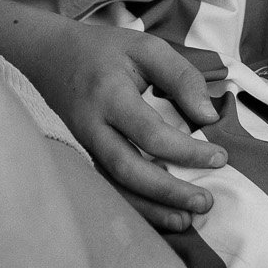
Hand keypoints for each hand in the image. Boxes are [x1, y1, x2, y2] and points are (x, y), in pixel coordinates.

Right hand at [32, 19, 227, 234]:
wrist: (47, 57)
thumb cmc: (103, 51)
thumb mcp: (145, 47)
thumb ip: (181, 76)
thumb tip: (208, 117)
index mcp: (109, 94)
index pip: (151, 132)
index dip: (187, 150)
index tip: (220, 158)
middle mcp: (91, 126)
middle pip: (129, 169)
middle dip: (169, 191)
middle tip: (205, 202)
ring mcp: (81, 147)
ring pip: (114, 187)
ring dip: (150, 209)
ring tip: (185, 220)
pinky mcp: (80, 158)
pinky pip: (106, 189)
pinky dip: (132, 206)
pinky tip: (158, 215)